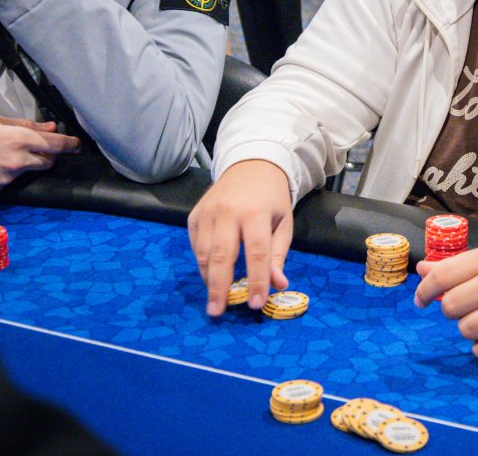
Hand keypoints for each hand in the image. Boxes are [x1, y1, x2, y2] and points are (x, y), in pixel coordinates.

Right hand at [0, 115, 79, 192]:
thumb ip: (27, 125)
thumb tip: (50, 126)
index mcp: (18, 139)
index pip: (55, 145)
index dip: (70, 144)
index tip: (77, 144)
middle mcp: (16, 161)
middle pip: (47, 161)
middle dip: (49, 154)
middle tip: (40, 146)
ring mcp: (7, 178)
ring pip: (30, 171)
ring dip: (28, 163)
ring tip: (7, 153)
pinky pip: (12, 180)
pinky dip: (10, 173)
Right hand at [187, 159, 292, 316]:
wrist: (251, 165)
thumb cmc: (271, 198)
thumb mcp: (283, 223)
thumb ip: (279, 254)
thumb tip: (278, 284)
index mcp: (255, 213)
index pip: (256, 253)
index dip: (256, 280)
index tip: (256, 304)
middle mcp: (228, 212)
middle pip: (221, 256)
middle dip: (219, 287)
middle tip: (217, 311)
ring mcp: (207, 212)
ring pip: (203, 253)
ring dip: (209, 278)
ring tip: (216, 297)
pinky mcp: (194, 214)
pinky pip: (195, 244)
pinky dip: (202, 262)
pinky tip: (210, 273)